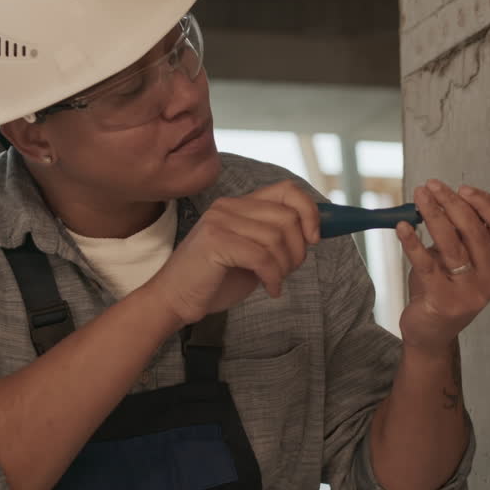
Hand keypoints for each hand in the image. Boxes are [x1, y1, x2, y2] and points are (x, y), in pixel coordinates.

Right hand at [143, 180, 320, 326]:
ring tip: (274, 281)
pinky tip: (269, 289)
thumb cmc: (214, 280)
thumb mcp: (252, 254)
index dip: (310, 211)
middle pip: (287, 217)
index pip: (287, 190)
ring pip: (277, 238)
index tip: (315, 237)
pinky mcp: (215, 242)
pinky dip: (273, 277)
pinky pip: (262, 257)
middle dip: (298, 249)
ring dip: (285, 267)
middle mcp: (228, 206)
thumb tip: (315, 230)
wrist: (174, 300)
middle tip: (288, 271)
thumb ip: (275, 238)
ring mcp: (220, 221)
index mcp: (238, 205)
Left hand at [395, 180, 489, 355]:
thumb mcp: (455, 260)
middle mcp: (489, 278)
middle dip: (451, 202)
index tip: (462, 188)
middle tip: (432, 187)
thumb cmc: (441, 292)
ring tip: (419, 198)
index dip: (485, 203)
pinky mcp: (443, 300)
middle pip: (475, 230)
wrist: (431, 333)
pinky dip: (412, 242)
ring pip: (451, 244)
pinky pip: (426, 264)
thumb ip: (456, 234)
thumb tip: (439, 199)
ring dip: (432, 215)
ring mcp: (469, 292)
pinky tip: (402, 227)